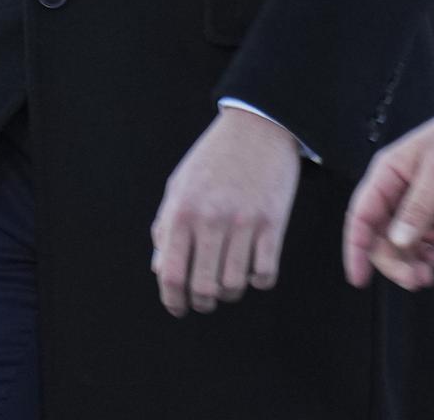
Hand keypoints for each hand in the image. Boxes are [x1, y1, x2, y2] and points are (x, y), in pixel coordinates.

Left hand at [150, 106, 301, 315]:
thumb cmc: (214, 158)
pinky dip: (259, 279)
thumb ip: (166, 226)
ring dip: (231, 291)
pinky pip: (265, 273)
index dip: (172, 299)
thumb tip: (160, 269)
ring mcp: (243, 222)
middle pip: (203, 287)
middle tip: (206, 299)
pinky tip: (255, 267)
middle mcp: (210, 219)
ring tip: (229, 281)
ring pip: (234, 285)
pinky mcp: (273, 222)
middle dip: (203, 302)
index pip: (170, 272)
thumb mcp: (180, 184)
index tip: (178, 307)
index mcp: (182, 210)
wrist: (259, 126)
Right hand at [342, 106, 433, 291]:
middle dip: (394, 262)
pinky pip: (422, 242)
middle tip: (415, 278)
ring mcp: (417, 205)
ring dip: (411, 263)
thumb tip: (397, 241)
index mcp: (387, 175)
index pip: (361, 216)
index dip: (356, 248)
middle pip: (380, 237)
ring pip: (401, 244)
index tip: (359, 278)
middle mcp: (397, 192)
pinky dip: (427, 255)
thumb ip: (418, 208)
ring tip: (429, 274)